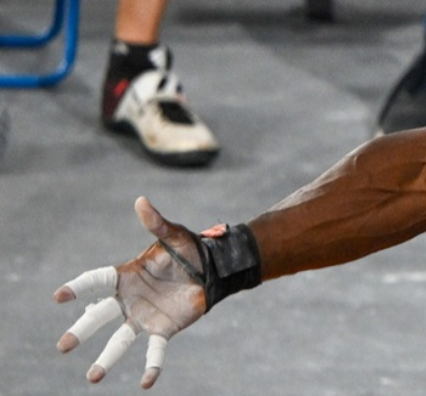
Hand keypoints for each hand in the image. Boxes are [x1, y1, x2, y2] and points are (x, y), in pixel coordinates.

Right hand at [54, 197, 206, 388]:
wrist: (213, 268)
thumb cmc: (189, 249)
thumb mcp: (173, 234)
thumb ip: (156, 222)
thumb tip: (141, 201)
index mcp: (126, 275)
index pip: (96, 281)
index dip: (79, 287)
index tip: (59, 296)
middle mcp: (129, 300)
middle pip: (99, 316)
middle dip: (81, 331)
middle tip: (63, 346)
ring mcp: (144, 317)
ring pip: (120, 341)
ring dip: (106, 359)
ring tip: (93, 377)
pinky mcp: (164, 329)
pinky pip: (155, 351)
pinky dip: (151, 367)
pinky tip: (145, 383)